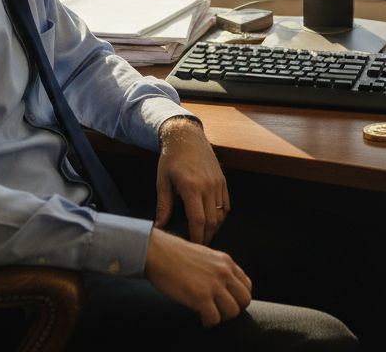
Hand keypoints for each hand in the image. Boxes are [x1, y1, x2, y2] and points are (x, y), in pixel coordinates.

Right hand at [145, 226, 251, 326]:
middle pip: (244, 300)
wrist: (158, 252)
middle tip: (220, 311)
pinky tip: (201, 318)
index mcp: (226, 262)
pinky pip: (214, 318)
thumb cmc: (176, 254)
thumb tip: (223, 284)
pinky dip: (209, 322)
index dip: (238, 297)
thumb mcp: (206, 255)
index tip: (228, 301)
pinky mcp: (200, 297)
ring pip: (233, 312)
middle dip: (234, 309)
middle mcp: (224, 272)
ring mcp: (213, 285)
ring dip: (222, 317)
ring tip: (210, 315)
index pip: (247, 286)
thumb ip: (218, 268)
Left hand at [155, 117, 228, 244]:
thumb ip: (163, 206)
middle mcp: (208, 186)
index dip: (197, 237)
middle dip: (206, 237)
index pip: (198, 220)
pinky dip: (221, 216)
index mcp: (191, 187)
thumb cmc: (171, 159)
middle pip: (212, 221)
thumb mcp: (162, 182)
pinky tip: (212, 221)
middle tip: (198, 247)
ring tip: (204, 236)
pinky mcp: (223, 181)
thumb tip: (159, 228)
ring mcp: (218, 183)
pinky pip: (226, 205)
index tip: (193, 248)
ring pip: (220, 214)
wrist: (187, 137)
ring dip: (214, 228)